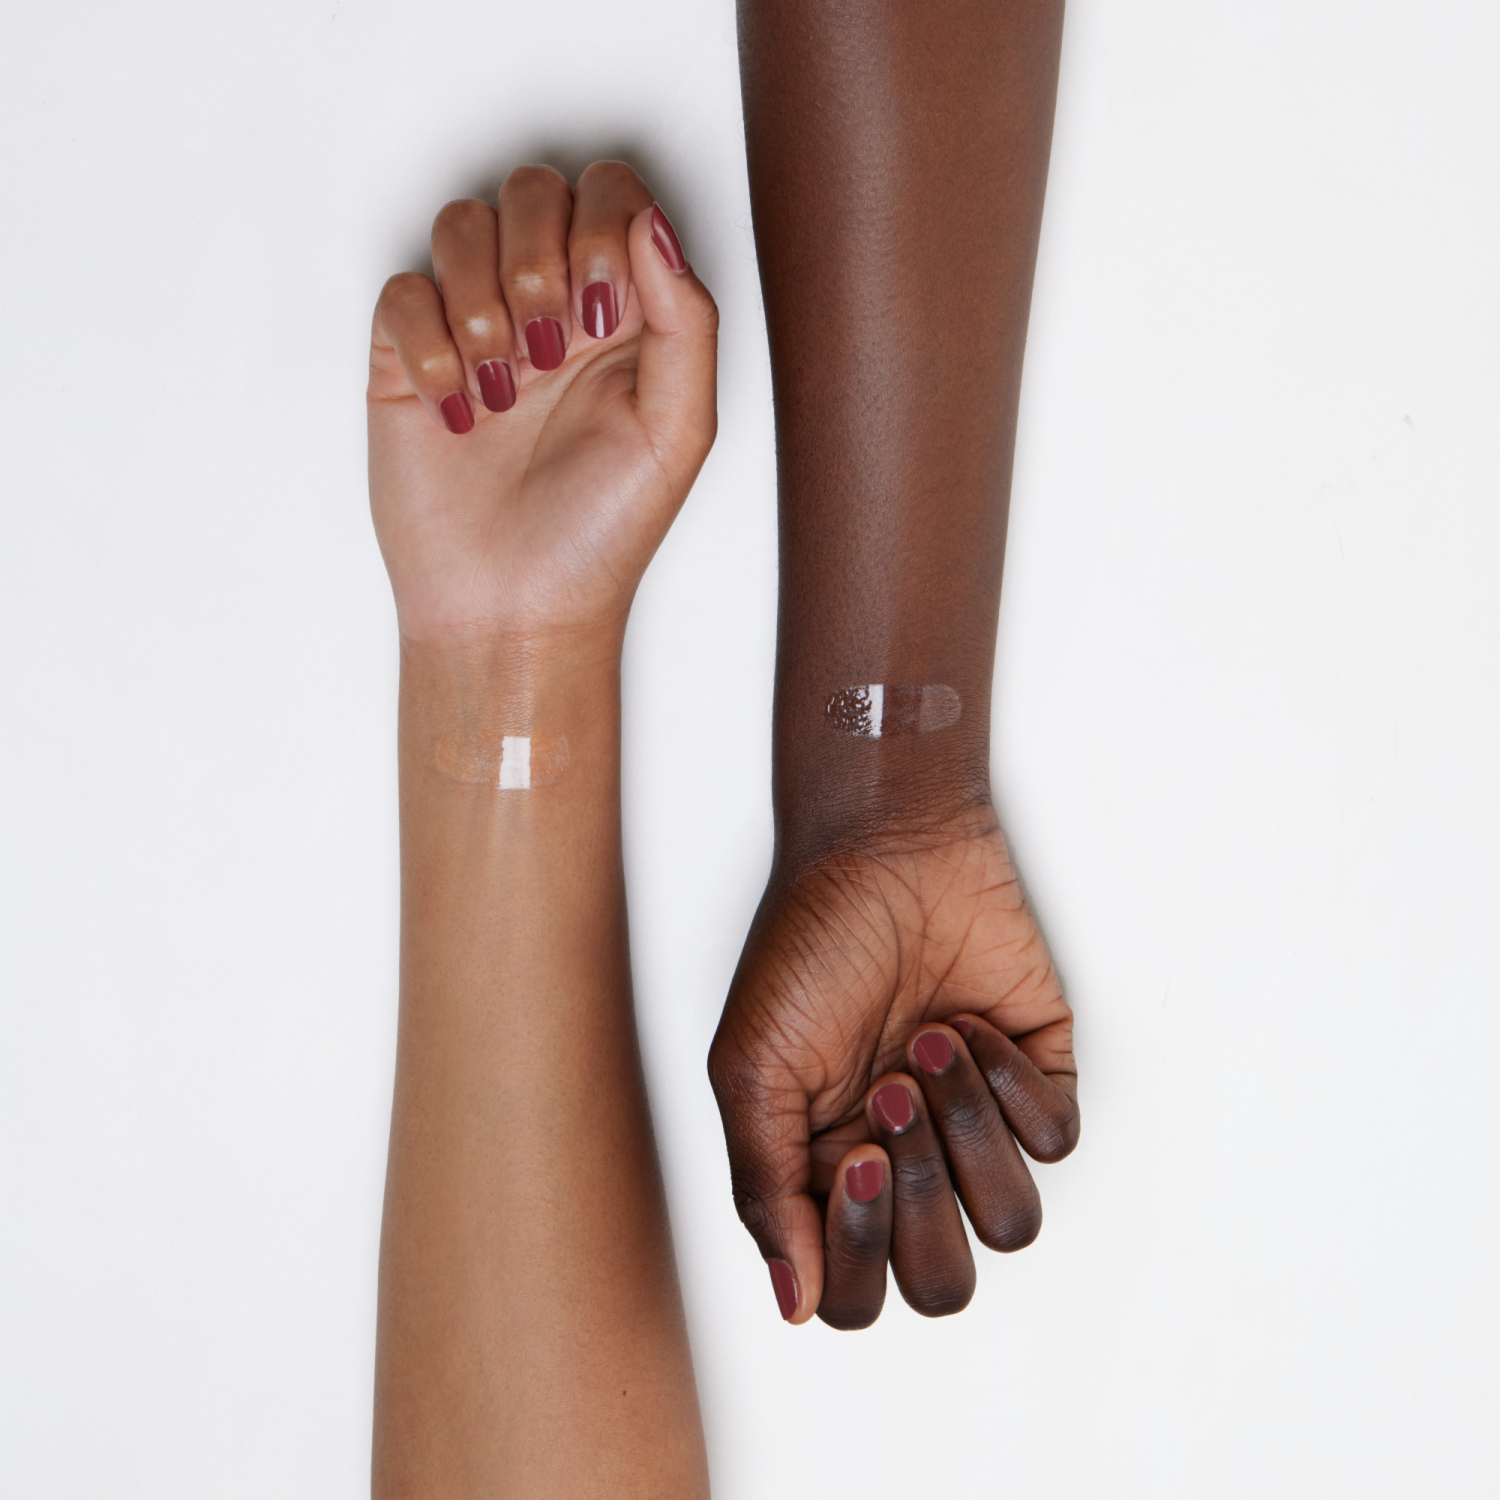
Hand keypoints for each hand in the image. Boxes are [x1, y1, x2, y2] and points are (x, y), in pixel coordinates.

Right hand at [368, 161, 716, 645]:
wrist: (514, 612)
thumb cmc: (600, 537)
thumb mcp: (679, 435)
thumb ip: (688, 323)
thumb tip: (654, 226)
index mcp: (624, 317)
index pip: (612, 197)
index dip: (601, 227)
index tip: (598, 317)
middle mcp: (550, 311)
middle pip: (532, 190)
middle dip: (537, 256)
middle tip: (546, 350)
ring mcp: (477, 330)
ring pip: (462, 225)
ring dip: (481, 300)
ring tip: (501, 392)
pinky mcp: (410, 361)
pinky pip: (402, 291)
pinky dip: (427, 343)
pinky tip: (457, 411)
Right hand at [708, 804, 1078, 1326]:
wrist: (885, 845)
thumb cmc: (809, 944)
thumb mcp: (753, 1068)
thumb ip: (766, 1190)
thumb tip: (794, 1303)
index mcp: (830, 1174)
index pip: (857, 1291)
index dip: (862, 1252)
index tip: (855, 1158)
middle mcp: (909, 1164)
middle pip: (942, 1280)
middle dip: (924, 1197)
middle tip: (890, 1096)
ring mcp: (976, 1125)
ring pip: (1011, 1222)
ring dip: (968, 1133)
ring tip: (928, 1046)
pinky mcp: (1036, 1077)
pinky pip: (1055, 1138)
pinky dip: (1012, 1084)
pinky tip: (970, 1024)